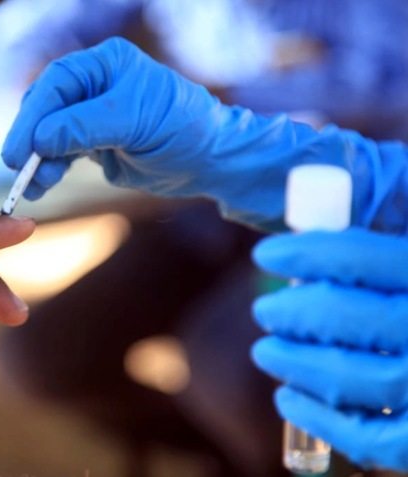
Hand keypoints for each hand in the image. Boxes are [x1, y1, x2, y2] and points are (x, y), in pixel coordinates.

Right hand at [3, 37, 407, 232]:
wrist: (210, 160)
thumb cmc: (182, 129)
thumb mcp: (134, 122)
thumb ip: (84, 127)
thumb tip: (39, 139)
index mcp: (104, 64)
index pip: (56, 84)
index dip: (33, 115)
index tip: (20, 147)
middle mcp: (93, 85)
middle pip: (46, 108)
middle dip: (30, 138)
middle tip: (17, 168)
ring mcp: (90, 115)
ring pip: (48, 134)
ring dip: (38, 159)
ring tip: (34, 186)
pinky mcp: (92, 142)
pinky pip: (60, 153)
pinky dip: (49, 169)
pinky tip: (42, 185)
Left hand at [251, 228, 407, 470]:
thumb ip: (399, 211)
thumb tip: (331, 196)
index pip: (366, 258)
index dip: (309, 253)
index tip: (268, 254)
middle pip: (352, 319)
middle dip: (295, 312)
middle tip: (266, 309)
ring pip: (356, 379)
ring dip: (296, 363)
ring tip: (267, 350)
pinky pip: (372, 438)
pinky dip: (321, 420)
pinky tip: (287, 397)